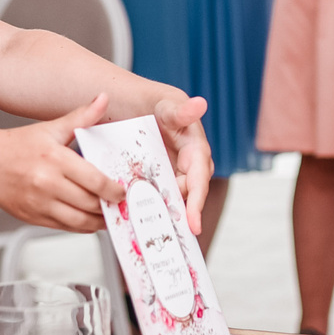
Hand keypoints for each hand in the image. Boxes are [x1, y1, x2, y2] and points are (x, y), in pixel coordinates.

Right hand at [0, 96, 123, 230]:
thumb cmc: (16, 145)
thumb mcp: (50, 127)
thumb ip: (81, 116)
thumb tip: (103, 98)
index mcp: (55, 159)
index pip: (95, 181)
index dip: (115, 190)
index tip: (124, 190)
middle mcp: (47, 183)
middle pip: (91, 203)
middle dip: (110, 206)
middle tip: (122, 203)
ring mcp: (39, 204)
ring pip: (80, 221)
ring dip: (99, 221)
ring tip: (109, 214)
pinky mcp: (33, 218)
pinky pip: (65, 228)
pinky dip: (82, 226)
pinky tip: (89, 219)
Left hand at [149, 92, 214, 234]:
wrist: (133, 106)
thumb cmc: (155, 102)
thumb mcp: (167, 105)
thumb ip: (181, 111)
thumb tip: (201, 104)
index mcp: (196, 149)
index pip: (199, 179)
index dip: (197, 202)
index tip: (193, 224)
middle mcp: (188, 165)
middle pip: (187, 195)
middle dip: (179, 214)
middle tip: (165, 232)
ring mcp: (172, 174)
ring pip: (171, 199)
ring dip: (164, 213)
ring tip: (150, 231)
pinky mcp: (156, 180)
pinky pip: (156, 197)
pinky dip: (149, 208)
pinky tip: (136, 220)